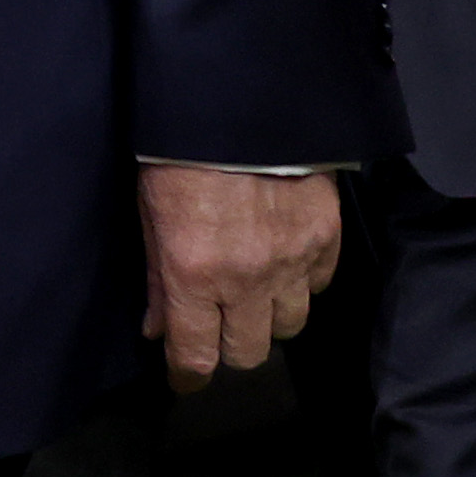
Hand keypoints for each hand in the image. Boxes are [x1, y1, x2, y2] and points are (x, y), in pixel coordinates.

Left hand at [137, 165, 340, 392]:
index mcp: (193, 274)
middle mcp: (246, 279)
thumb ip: (156, 278)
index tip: (185, 378)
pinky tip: (284, 256)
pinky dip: (302, 280)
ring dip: (268, 315)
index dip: (188, 376)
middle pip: (248, 353)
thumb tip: (157, 329)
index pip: (196, 357)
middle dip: (229, 344)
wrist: (238, 98)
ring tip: (254, 286)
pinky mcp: (324, 237)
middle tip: (218, 321)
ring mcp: (291, 261)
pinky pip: (319, 285)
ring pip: (289, 326)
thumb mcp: (150, 213)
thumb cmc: (178, 152)